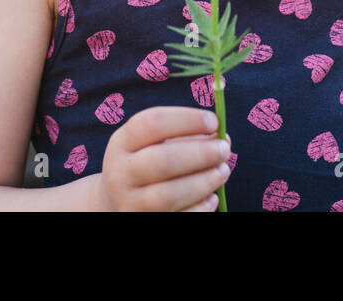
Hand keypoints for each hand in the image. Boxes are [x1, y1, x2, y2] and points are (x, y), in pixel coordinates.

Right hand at [94, 107, 231, 210]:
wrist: (118, 202)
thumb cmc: (146, 165)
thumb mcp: (155, 144)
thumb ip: (188, 137)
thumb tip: (223, 138)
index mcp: (122, 143)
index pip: (152, 123)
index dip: (186, 120)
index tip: (214, 121)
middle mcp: (120, 173)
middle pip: (161, 160)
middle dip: (201, 153)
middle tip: (224, 149)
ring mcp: (129, 204)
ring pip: (169, 195)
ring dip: (204, 182)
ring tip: (223, 171)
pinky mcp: (143, 222)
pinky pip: (177, 218)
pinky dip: (200, 208)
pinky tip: (211, 198)